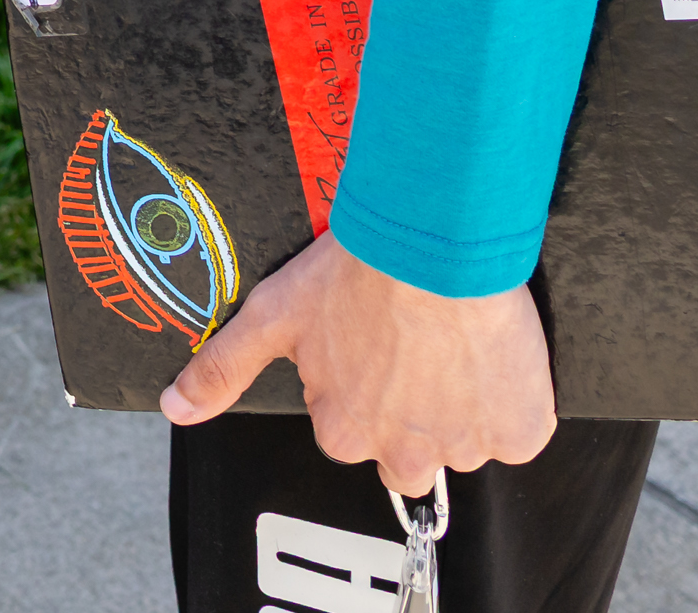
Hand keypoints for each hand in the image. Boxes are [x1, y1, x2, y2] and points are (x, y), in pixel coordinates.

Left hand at [160, 234, 556, 496]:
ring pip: (467, 441)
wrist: (431, 241)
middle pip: (409, 455)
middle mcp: (402, 453)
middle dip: (413, 412)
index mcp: (342, 431)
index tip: (374, 345)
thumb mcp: (270, 316)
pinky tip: (495, 355)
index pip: (350, 432)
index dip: (364, 387)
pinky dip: (517, 402)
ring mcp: (465, 445)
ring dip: (465, 404)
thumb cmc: (353, 270)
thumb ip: (222, 369)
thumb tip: (176, 410)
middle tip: (417, 347)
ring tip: (453, 340)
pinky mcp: (519, 430)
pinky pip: (521, 432)